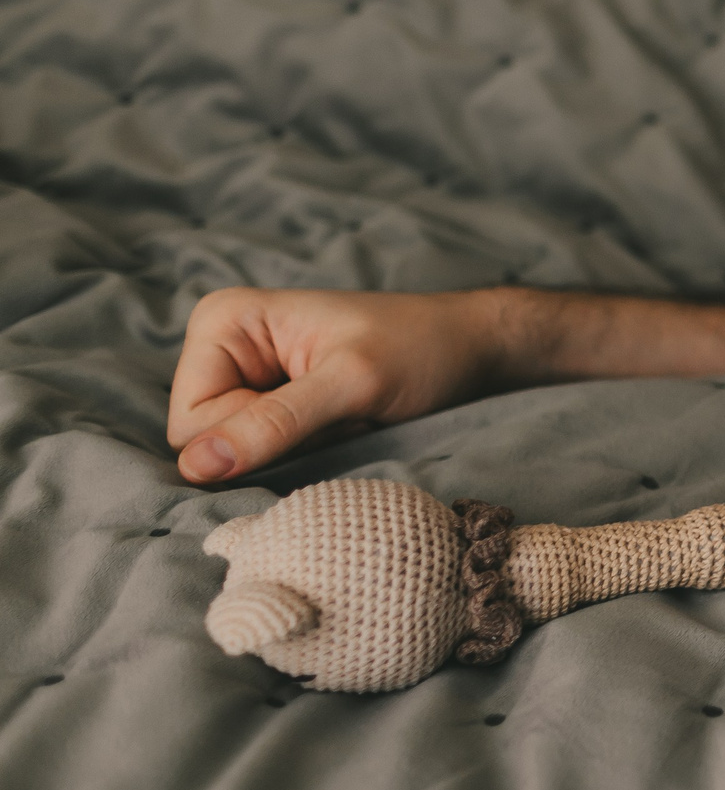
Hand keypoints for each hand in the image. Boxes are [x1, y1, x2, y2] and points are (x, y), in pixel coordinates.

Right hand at [168, 288, 503, 481]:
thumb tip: (195, 466)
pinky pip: (268, 452)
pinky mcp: (273, 402)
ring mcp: (246, 376)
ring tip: (346, 414)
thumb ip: (275, 423)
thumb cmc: (419, 348)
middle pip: (207, 443)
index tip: (322, 406)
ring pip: (240, 453)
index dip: (251, 435)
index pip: (190, 423)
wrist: (469, 346)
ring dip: (300, 447)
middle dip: (278, 441)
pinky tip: (346, 422)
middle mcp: (222, 348)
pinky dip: (312, 447)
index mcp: (222, 322)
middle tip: (340, 412)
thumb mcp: (352, 383)